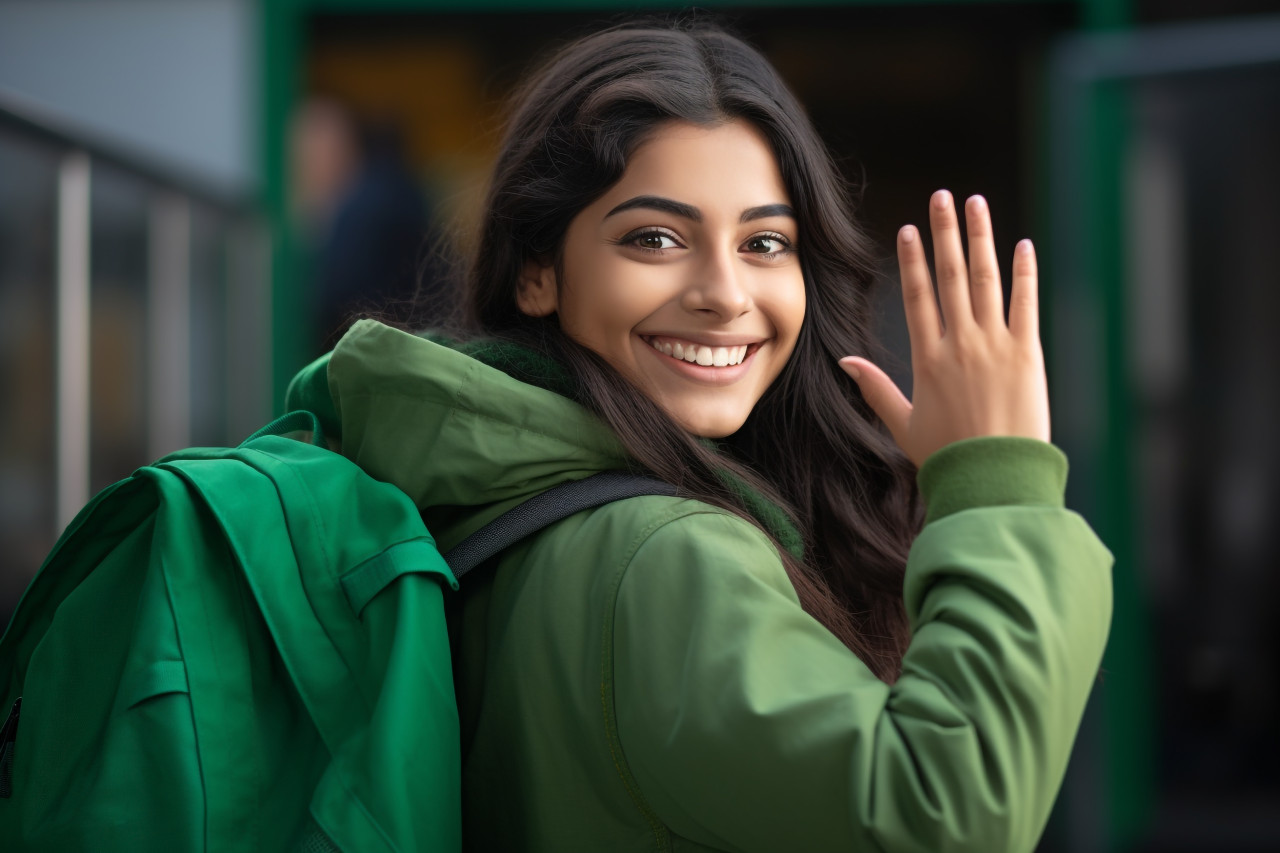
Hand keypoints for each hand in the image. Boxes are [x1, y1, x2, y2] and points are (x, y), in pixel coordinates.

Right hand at [839, 190, 1049, 467]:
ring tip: (976, 205)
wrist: (993, 478)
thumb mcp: (902, 424)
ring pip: (985, 280)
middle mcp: (960, 344)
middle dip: (944, 232)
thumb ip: (875, 388)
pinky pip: (1026, 303)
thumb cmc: (946, 457)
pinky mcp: (1027, 354)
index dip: (913, 260)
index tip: (908, 230)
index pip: (918, 297)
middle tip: (941, 197)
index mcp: (928, 360)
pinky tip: (1022, 245)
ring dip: (980, 238)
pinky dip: (1024, 273)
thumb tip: (845, 360)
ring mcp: (995, 346)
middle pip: (949, 276)